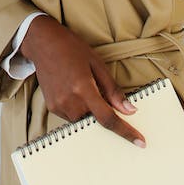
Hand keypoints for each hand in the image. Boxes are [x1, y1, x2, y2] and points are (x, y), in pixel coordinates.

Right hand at [21, 16, 145, 146]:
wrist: (43, 43)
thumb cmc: (71, 48)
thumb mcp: (97, 64)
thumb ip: (113, 90)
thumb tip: (129, 110)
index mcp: (83, 88)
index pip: (108, 118)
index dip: (126, 132)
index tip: (140, 142)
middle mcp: (69, 101)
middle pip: (95, 121)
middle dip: (103, 114)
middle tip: (100, 93)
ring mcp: (58, 106)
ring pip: (83, 121)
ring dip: (90, 111)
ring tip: (83, 86)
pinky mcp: (52, 107)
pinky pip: (72, 117)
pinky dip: (79, 108)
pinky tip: (74, 89)